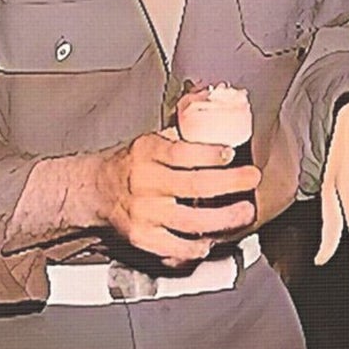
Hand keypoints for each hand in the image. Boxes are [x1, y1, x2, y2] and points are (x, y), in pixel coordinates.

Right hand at [93, 131, 259, 266]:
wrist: (97, 190)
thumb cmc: (134, 164)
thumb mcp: (155, 139)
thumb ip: (185, 128)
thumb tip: (211, 100)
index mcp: (147, 153)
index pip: (182, 152)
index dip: (210, 154)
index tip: (231, 154)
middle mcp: (144, 183)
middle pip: (194, 186)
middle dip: (230, 183)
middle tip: (252, 180)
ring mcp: (144, 213)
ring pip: (190, 221)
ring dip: (224, 219)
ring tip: (244, 213)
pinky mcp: (143, 237)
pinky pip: (176, 248)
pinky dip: (198, 247)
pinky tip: (213, 239)